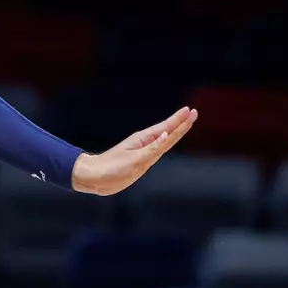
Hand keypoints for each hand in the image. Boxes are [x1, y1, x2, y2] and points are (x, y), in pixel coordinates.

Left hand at [69, 106, 196, 194]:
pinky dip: (165, 144)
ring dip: (175, 131)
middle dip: (181, 123)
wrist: (94, 177)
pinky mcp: (140, 162)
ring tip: (185, 124)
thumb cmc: (111, 168)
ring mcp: (143, 153)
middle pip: (168, 132)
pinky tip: (168, 139)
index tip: (190, 111)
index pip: (166, 128)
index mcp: (143, 141)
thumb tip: (168, 134)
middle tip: (194, 112)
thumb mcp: (133, 160)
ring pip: (164, 140)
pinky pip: (157, 150)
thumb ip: (152, 148)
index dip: (179, 121)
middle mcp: (145, 144)